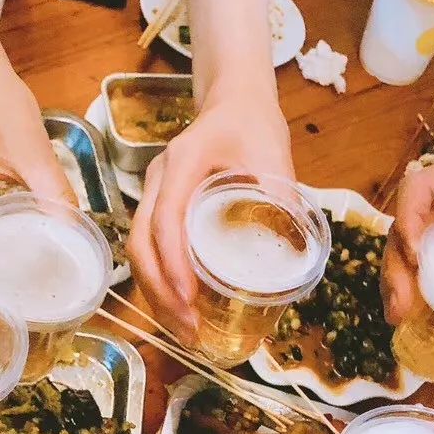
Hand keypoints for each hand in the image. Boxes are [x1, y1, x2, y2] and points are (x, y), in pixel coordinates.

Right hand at [128, 84, 292, 342]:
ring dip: (156, 295)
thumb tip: (294, 245)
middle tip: (188, 329)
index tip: (188, 298)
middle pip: (141, 243)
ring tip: (185, 331)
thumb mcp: (273, 151)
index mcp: (182, 163)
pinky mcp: (159, 210)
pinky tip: (181, 310)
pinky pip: (150, 251)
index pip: (166, 218)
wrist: (233, 102)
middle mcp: (158, 180)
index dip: (172, 263)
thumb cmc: (252, 122)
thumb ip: (281, 191)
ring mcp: (154, 195)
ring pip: (139, 252)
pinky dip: (160, 284)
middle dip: (159, 291)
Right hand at [382, 130, 433, 321]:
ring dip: (398, 281)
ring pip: (408, 247)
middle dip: (396, 266)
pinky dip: (418, 285)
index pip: (419, 189)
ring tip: (400, 317)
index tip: (415, 255)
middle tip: (401, 308)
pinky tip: (417, 313)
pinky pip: (428, 259)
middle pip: (403, 226)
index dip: (408, 219)